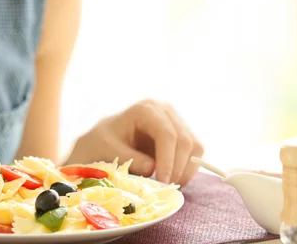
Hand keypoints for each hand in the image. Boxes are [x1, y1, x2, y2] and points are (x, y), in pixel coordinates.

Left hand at [65, 100, 203, 185]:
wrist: (102, 140)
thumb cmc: (101, 142)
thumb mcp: (107, 149)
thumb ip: (130, 158)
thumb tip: (153, 168)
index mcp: (146, 109)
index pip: (166, 133)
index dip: (168, 160)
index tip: (162, 182)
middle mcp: (165, 110)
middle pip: (185, 140)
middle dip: (177, 168)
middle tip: (165, 188)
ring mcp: (176, 121)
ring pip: (194, 147)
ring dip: (185, 170)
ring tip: (168, 185)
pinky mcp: (181, 134)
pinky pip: (195, 153)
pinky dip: (187, 169)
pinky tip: (172, 179)